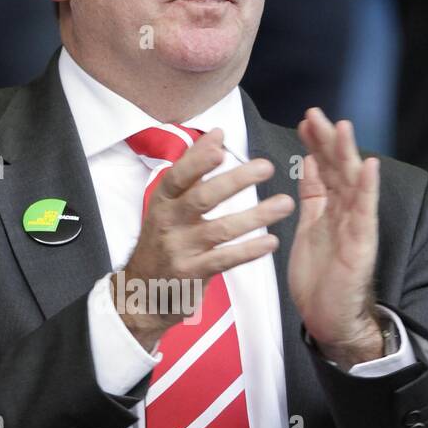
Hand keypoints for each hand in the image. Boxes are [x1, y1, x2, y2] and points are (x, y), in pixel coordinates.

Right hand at [111, 128, 294, 352]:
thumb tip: (217, 134)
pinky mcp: (193, 273)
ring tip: (284, 204)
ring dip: (255, 216)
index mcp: (163, 201)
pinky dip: (249, 250)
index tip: (221, 145)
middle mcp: (169, 223)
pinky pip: (225, 259)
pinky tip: (270, 242)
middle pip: (202, 198)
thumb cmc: (163, 242)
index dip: (198, 160)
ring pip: (220, 229)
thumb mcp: (168, 205)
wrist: (142, 293)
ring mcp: (180, 249)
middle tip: (266, 167)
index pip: (178, 176)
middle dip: (235, 181)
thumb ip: (193, 170)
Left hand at [289, 107, 382, 368]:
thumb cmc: (319, 279)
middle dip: (327, 141)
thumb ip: (312, 197)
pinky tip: (369, 165)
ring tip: (342, 127)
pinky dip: (368, 187)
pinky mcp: (362, 244)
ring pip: (352, 184)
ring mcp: (356, 227)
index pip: (324, 168)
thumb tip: (308, 163)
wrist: (329, 319)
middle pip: (338, 169)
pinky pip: (365, 212)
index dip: (315, 144)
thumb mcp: (309, 229)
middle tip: (315, 113)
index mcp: (330, 209)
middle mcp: (346, 213)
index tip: (305, 119)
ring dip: (348, 154)